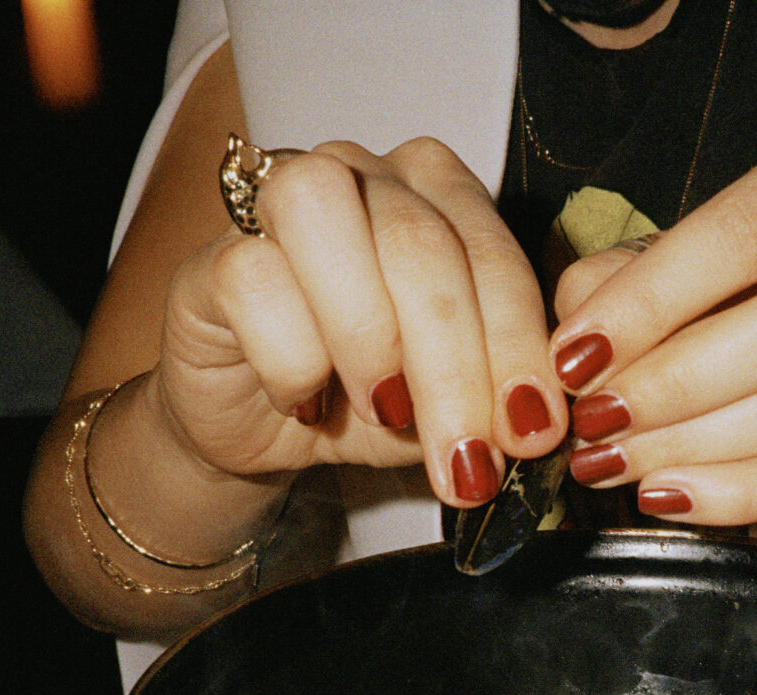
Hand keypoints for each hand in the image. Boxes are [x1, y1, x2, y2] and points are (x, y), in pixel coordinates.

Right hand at [156, 138, 569, 504]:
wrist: (262, 426)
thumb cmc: (368, 399)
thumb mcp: (454, 404)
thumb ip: (500, 397)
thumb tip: (543, 424)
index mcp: (441, 193)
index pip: (493, 253)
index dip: (517, 345)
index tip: (531, 430)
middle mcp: (362, 175)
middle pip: (419, 245)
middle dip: (454, 366)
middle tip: (466, 458)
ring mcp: (278, 202)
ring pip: (328, 223)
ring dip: (368, 336)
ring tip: (384, 412)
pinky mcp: (212, 257)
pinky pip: (254, 281)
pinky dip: (291, 358)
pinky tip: (304, 400)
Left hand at [549, 102, 756, 523]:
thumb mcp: (706, 226)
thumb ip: (629, 270)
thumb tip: (577, 347)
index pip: (750, 231)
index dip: (653, 302)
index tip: (576, 355)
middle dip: (678, 386)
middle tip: (595, 421)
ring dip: (699, 448)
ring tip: (617, 460)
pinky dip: (746, 492)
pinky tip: (674, 491)